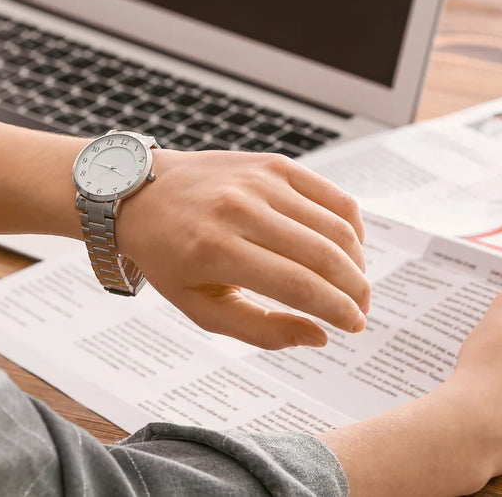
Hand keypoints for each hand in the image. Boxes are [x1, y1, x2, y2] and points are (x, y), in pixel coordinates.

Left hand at [115, 149, 369, 349]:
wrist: (141, 194)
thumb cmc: (170, 257)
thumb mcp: (201, 307)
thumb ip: (260, 329)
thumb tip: (320, 336)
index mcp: (215, 250)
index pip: (298, 285)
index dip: (337, 310)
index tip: (354, 326)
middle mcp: (239, 210)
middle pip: (323, 255)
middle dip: (355, 290)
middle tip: (360, 310)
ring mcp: (259, 181)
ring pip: (334, 225)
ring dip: (356, 261)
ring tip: (354, 285)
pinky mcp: (273, 164)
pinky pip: (331, 195)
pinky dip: (350, 225)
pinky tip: (347, 248)